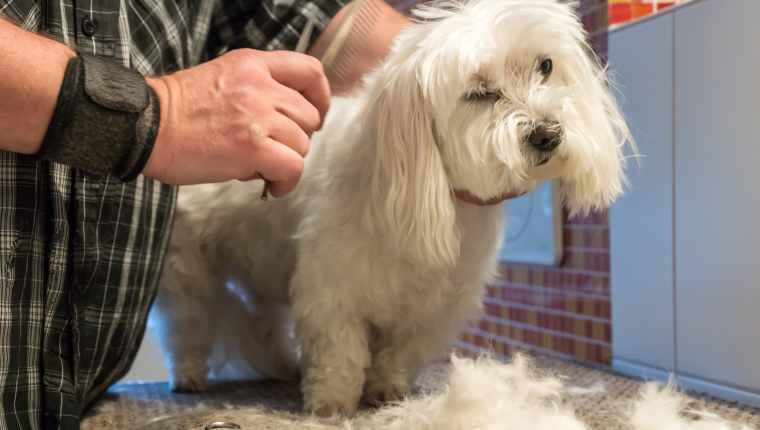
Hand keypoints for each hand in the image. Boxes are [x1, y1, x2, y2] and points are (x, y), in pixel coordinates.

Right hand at [143, 48, 329, 195]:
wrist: (145, 126)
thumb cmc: (178, 112)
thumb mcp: (223, 79)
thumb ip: (257, 90)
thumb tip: (286, 124)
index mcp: (253, 64)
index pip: (309, 71)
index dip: (320, 97)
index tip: (314, 116)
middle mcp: (260, 86)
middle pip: (309, 115)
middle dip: (297, 138)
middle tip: (274, 150)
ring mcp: (258, 116)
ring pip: (303, 144)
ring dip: (287, 160)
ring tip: (261, 166)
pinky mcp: (253, 147)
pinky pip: (293, 167)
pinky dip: (286, 181)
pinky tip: (271, 185)